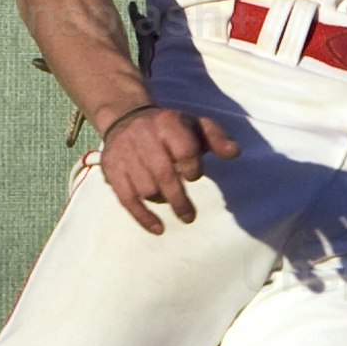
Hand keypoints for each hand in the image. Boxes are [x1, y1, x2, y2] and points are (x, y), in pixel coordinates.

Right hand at [91, 101, 238, 233]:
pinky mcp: (112, 169)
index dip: (192, 168)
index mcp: (167, 123)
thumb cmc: (168, 127)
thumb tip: (234, 152)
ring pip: (145, 187)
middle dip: (178, 198)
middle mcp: (143, 136)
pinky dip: (142, 216)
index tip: (195, 175)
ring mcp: (124, 153)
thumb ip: (216, 137)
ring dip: (161, 201)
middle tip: (189, 216)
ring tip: (172, 205)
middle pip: (163, 173)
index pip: (184, 150)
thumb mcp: (194, 124)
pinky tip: (158, 228)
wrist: (125, 117)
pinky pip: (126, 197)